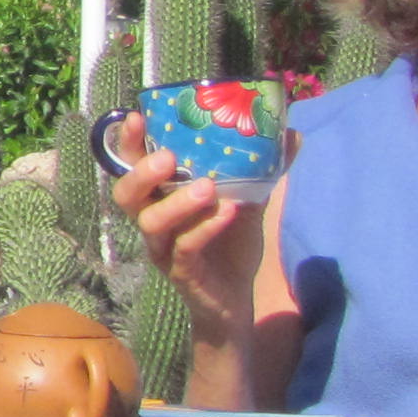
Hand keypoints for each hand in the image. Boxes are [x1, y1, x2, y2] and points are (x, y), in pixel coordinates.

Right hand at [106, 114, 269, 324]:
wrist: (238, 299)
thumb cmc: (232, 244)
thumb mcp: (248, 201)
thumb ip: (260, 169)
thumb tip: (291, 133)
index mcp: (161, 197)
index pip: (132, 166)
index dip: (128, 142)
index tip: (136, 117)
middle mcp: (153, 221)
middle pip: (126, 194)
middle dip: (142, 172)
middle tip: (168, 157)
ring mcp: (164, 249)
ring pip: (150, 223)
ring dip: (177, 202)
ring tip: (207, 187)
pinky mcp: (182, 273)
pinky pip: (184, 248)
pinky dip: (205, 227)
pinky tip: (229, 212)